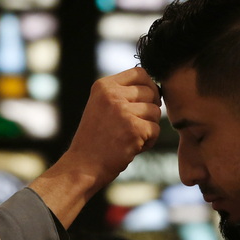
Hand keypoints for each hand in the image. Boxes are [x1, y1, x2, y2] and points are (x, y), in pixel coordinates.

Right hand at [29, 68, 160, 227]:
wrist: (82, 167)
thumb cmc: (96, 138)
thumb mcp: (102, 106)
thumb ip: (123, 93)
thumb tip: (157, 88)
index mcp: (104, 86)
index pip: (140, 72)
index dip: (148, 86)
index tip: (144, 101)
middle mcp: (112, 95)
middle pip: (151, 92)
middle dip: (149, 109)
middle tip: (134, 125)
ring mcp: (123, 111)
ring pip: (156, 112)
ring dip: (149, 126)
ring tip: (130, 137)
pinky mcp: (134, 129)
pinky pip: (156, 129)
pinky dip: (149, 141)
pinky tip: (132, 147)